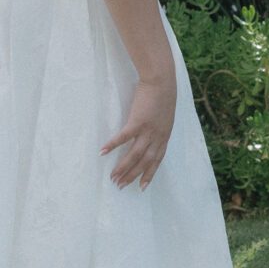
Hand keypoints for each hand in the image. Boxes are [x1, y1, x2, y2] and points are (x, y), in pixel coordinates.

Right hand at [102, 70, 177, 188]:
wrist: (161, 80)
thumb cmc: (163, 93)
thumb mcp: (165, 114)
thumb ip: (159, 125)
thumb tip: (152, 132)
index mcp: (164, 135)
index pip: (157, 160)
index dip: (149, 174)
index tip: (142, 187)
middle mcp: (157, 136)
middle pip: (144, 162)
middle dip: (132, 175)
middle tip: (120, 185)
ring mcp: (148, 130)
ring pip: (134, 155)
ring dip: (123, 167)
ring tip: (112, 177)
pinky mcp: (137, 121)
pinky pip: (123, 138)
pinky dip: (112, 145)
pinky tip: (102, 152)